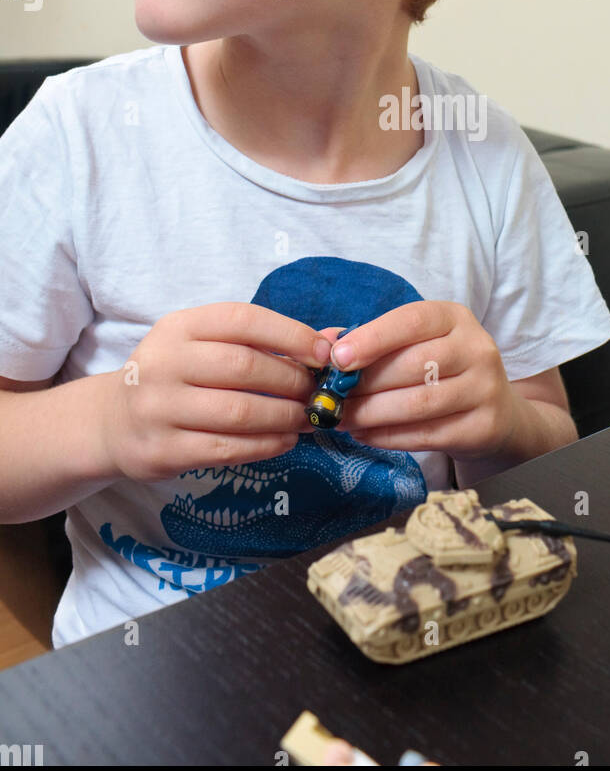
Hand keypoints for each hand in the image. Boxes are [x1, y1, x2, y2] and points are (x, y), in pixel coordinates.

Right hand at [103, 303, 332, 481]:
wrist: (112, 422)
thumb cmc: (176, 376)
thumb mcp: (205, 345)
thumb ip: (264, 341)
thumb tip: (335, 340)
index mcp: (179, 327)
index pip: (243, 320)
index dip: (290, 334)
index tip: (323, 353)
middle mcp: (165, 362)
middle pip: (244, 367)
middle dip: (292, 380)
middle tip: (316, 393)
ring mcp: (159, 408)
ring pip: (238, 412)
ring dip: (284, 417)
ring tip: (307, 419)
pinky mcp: (162, 450)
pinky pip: (226, 449)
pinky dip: (265, 446)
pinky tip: (285, 441)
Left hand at [323, 301, 518, 460]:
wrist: (496, 412)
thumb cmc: (442, 371)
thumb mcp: (416, 344)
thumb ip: (373, 341)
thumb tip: (323, 343)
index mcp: (455, 318)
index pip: (412, 320)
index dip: (373, 338)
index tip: (337, 358)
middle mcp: (476, 348)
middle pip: (413, 365)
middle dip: (366, 384)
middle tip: (331, 399)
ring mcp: (485, 388)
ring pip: (419, 403)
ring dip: (372, 414)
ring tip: (342, 419)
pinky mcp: (483, 426)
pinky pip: (428, 434)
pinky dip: (389, 437)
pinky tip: (365, 435)